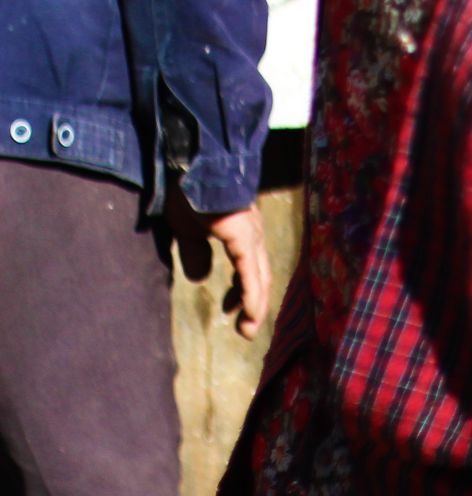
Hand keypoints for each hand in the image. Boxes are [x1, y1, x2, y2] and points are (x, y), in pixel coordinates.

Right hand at [167, 194, 270, 340]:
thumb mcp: (188, 230)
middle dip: (252, 304)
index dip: (243, 291)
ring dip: (255, 306)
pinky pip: (251, 274)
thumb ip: (196, 251)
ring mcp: (252, 236)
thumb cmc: (189, 193)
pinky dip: (253, 296)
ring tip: (246, 329)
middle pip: (259, 276)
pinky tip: (251, 313)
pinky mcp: (244, 238)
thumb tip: (200, 278)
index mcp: (242, 233)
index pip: (250, 268)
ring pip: (259, 278)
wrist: (193, 166)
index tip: (232, 311)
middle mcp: (253, 235)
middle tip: (244, 328)